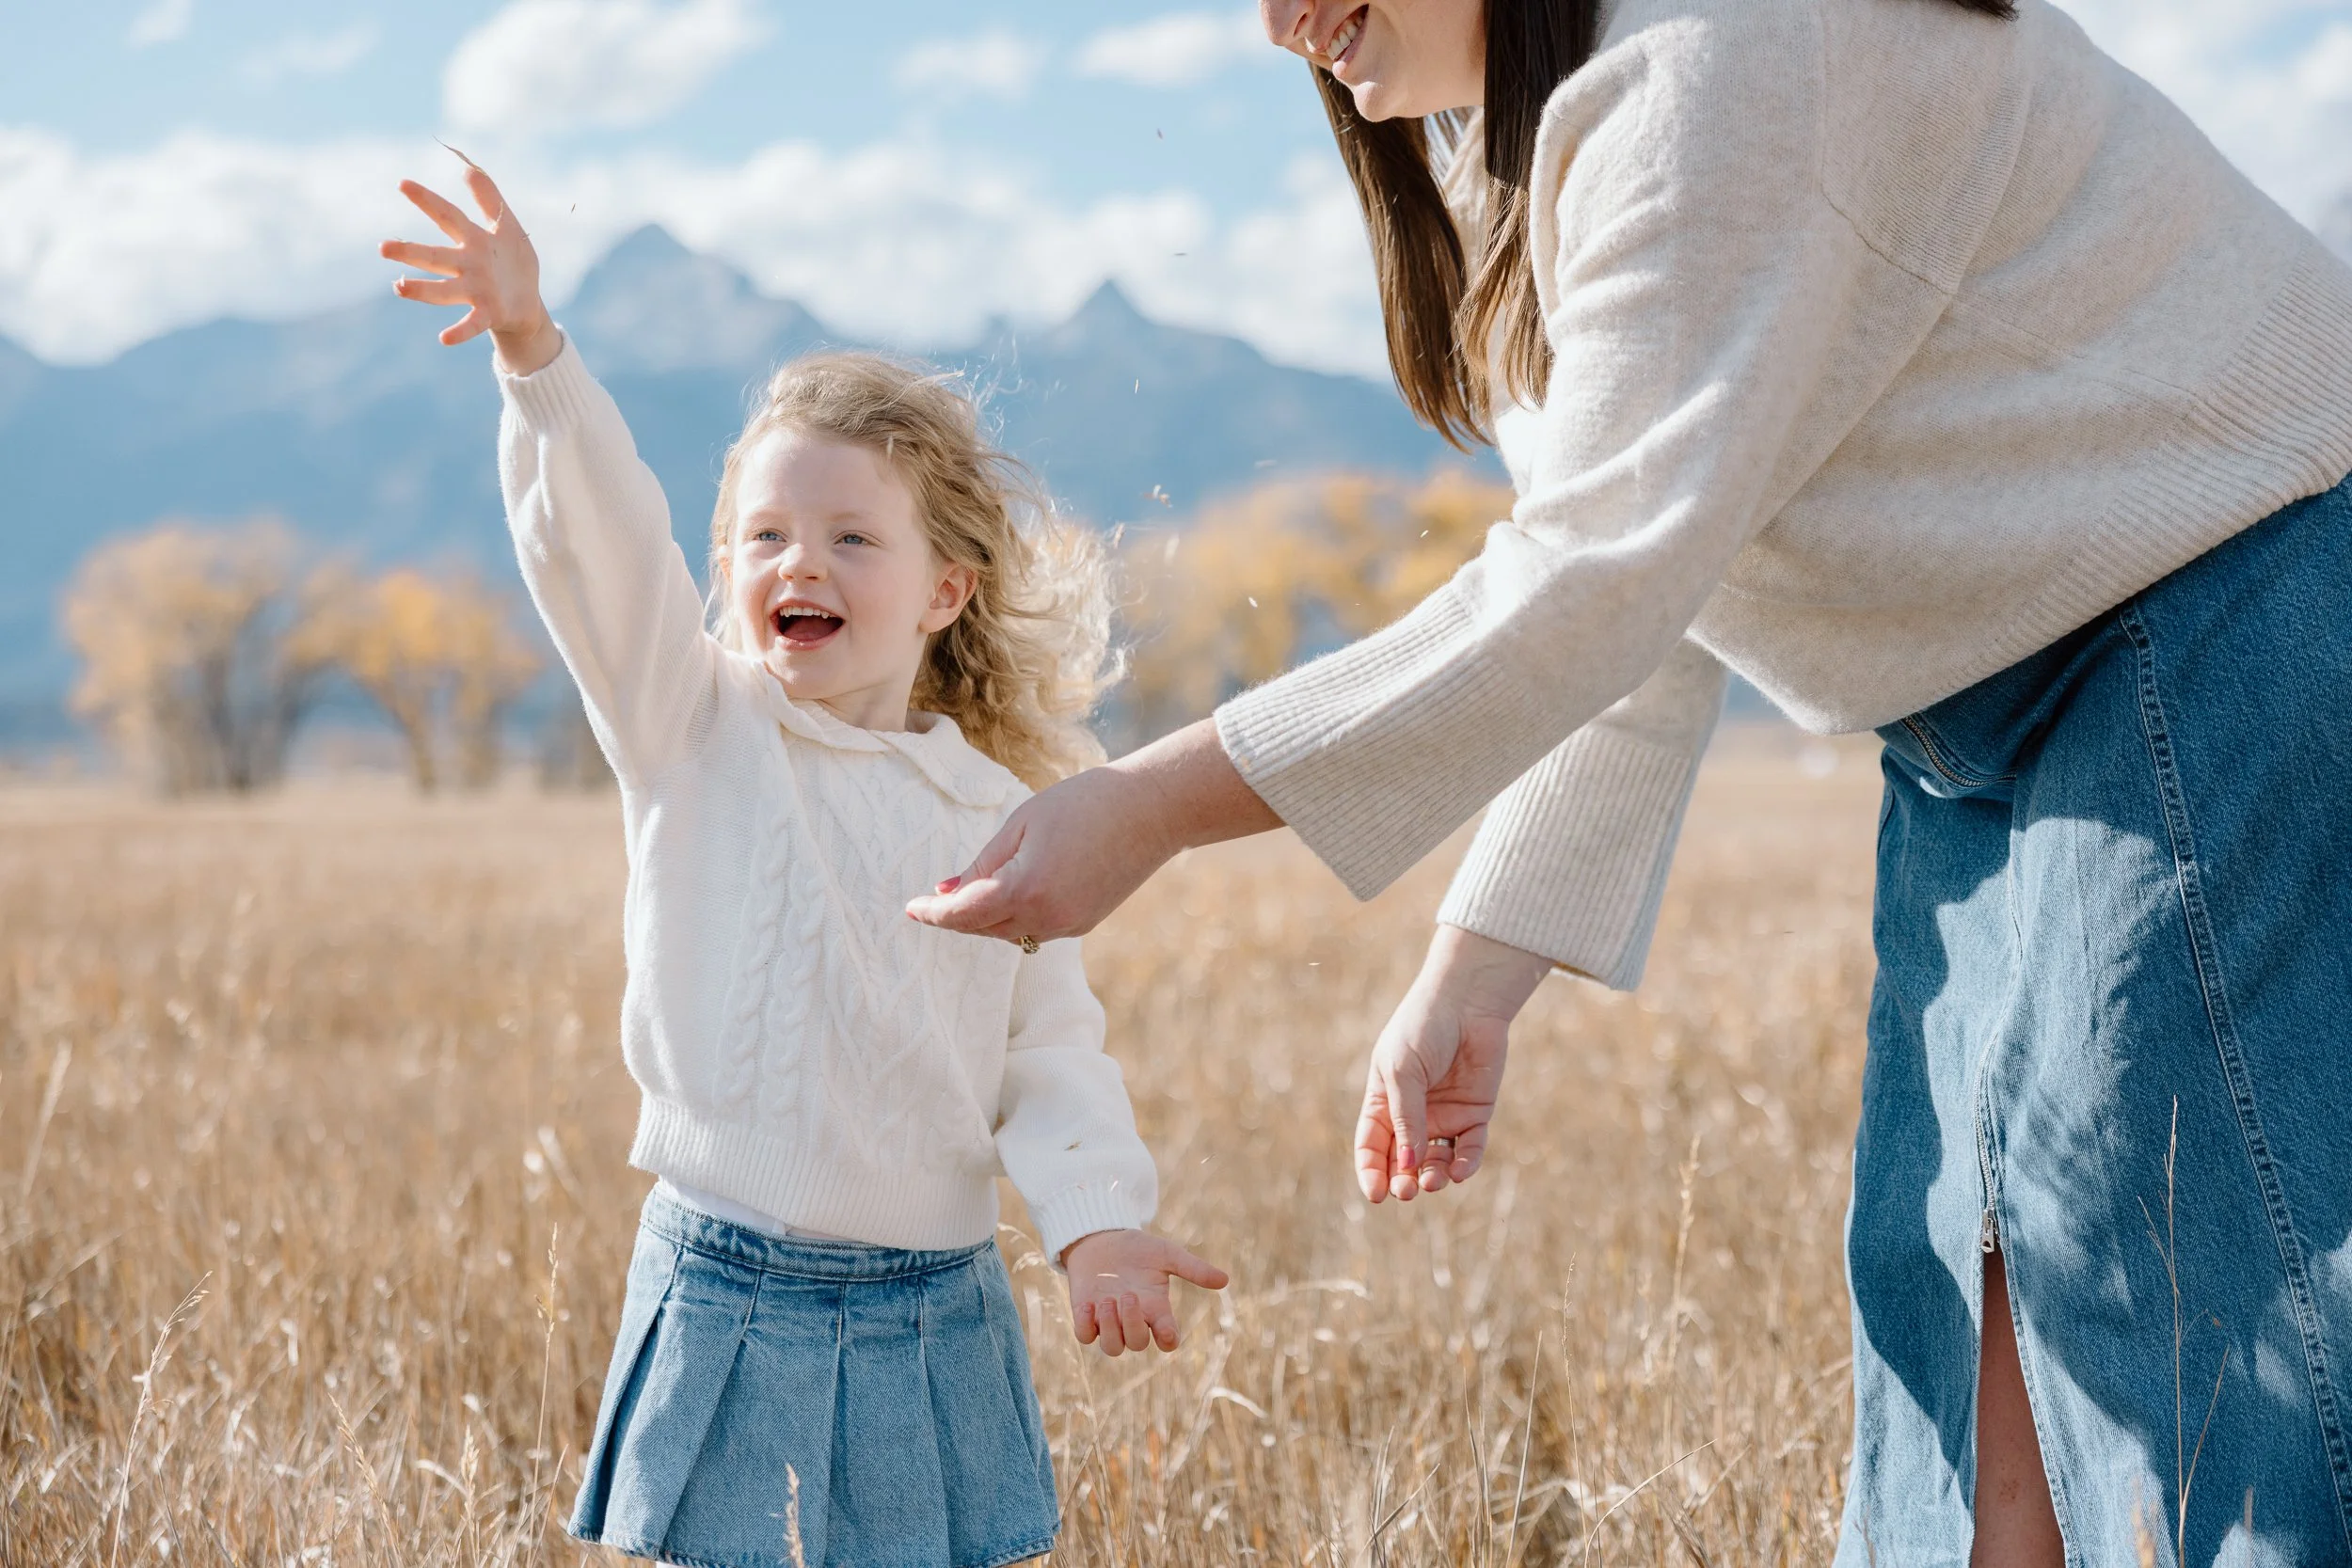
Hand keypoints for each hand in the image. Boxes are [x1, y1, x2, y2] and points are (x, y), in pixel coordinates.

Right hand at [380, 160, 560, 374]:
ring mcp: (476, 291)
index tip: (402, 183)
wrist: (529, 304)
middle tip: (382, 247)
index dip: (427, 200)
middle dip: (410, 252)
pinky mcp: (488, 314)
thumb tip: (468, 169)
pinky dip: (459, 331)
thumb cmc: (514, 263)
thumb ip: (490, 199)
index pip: (447, 216)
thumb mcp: (508, 227)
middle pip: (435, 257)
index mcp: (474, 241)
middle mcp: (468, 266)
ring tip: (399, 287)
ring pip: (444, 290)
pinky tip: (443, 339)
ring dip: (422, 290)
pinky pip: (471, 323)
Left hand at [906, 718, 1279, 944]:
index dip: (933, 913)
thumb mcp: (1023, 823)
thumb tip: (948, 890)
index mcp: (1025, 889)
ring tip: (971, 891)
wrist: (1152, 810)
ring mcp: (1068, 925)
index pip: (962, 914)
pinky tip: (1013, 892)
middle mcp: (1046, 918)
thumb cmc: (1084, 803)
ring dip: (986, 918)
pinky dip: (1017, 915)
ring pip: (1009, 932)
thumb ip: (982, 863)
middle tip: (932, 900)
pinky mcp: (1084, 923)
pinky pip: (1036, 928)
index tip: (910, 908)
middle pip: (983, 929)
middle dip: (956, 917)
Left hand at [1061, 1229, 1228, 1355]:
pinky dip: (1086, 1326)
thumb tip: (1225, 1280)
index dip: (1168, 1339)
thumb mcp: (1167, 1254)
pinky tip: (1089, 1305)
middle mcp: (1134, 1320)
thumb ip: (1193, 1268)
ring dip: (1111, 1328)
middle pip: (1138, 1345)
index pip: (1167, 1339)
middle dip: (1133, 1324)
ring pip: (1112, 1348)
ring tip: (1109, 1300)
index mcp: (1156, 1309)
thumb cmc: (1136, 1248)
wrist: (1101, 1237)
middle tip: (1129, 1295)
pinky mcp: (1086, 1316)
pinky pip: (1085, 1337)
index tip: (1165, 1327)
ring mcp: (1109, 1321)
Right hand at [1355, 924, 1550, 1203]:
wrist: (1468, 1002)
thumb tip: (1408, 1165)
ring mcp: (1444, 1117)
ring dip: (1432, 1177)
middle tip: (1406, 1192)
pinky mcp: (1474, 1115)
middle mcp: (1412, 1115)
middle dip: (1402, 1181)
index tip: (1377, 1195)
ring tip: (1432, 1181)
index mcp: (1383, 1102)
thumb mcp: (1402, 1071)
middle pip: (1403, 1161)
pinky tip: (1458, 1170)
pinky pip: (1469, 1149)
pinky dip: (1465, 1164)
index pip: (1371, 1147)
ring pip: (1435, 1162)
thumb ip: (1405, 1118)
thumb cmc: (1423, 1028)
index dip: (1371, 1172)